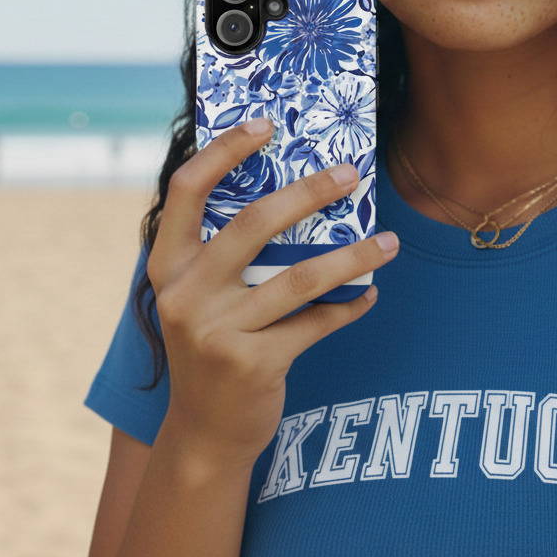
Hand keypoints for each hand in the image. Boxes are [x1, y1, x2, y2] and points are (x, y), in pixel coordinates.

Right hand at [146, 117, 397, 467]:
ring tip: (389, 242)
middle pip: (253, 223)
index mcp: (167, 266)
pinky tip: (370, 294)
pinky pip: (318, 323)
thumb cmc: (213, 343)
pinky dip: (350, 307)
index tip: (265, 123)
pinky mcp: (253, 365)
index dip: (223, 151)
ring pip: (300, 277)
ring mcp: (217, 332)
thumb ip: (226, 250)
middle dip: (309, 192)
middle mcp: (185, 294)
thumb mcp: (201, 294)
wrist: (205, 432)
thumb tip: (295, 189)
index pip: (186, 190)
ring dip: (353, 256)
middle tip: (351, 175)